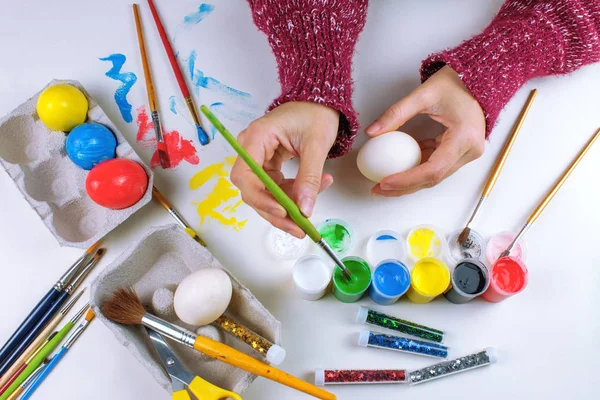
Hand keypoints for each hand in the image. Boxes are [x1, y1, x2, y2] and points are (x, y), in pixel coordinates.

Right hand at [231, 102, 338, 237]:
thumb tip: (304, 208)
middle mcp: (251, 149)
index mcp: (257, 137)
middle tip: (298, 227)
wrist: (319, 102)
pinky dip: (290, 197)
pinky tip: (310, 194)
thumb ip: (309, 177)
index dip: (260, 197)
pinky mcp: (268, 166)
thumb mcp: (316, 144)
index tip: (282, 210)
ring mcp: (259, 158)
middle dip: (273, 211)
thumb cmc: (315, 113)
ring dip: (284, 208)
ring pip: (263, 194)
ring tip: (308, 213)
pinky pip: (274, 189)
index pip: (245, 175)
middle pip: (251, 190)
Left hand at [365, 65, 485, 195]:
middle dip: (404, 187)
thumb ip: (396, 113)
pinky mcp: (460, 151)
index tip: (384, 182)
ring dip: (409, 181)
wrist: (475, 77)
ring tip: (383, 183)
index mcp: (464, 138)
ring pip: (434, 176)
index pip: (433, 170)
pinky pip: (436, 165)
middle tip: (378, 188)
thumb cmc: (455, 83)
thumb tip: (372, 132)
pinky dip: (416, 168)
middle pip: (433, 178)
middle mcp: (469, 151)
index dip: (407, 180)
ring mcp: (467, 153)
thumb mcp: (423, 95)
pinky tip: (397, 169)